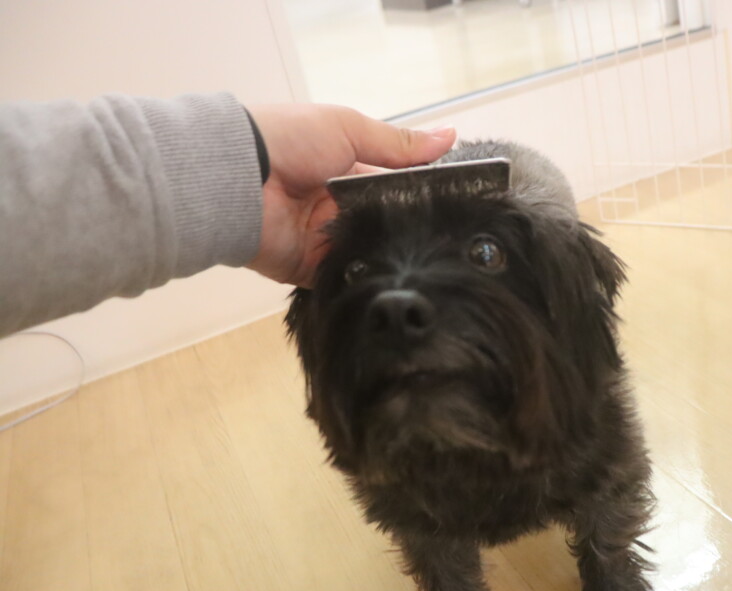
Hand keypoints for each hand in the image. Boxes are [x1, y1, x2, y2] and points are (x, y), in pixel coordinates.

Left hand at [246, 104, 455, 287]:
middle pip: (388, 227)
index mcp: (350, 175)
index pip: (398, 191)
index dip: (424, 199)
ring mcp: (328, 243)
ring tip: (432, 267)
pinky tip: (395, 284)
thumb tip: (449, 137)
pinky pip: (347, 281)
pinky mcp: (313, 271)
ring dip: (392, 258)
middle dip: (412, 234)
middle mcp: (341, 211)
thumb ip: (398, 144)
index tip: (459, 208)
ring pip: (373, 256)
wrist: (235, 176)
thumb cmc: (288, 140)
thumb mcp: (349, 130)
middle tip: (453, 243)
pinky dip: (365, 281)